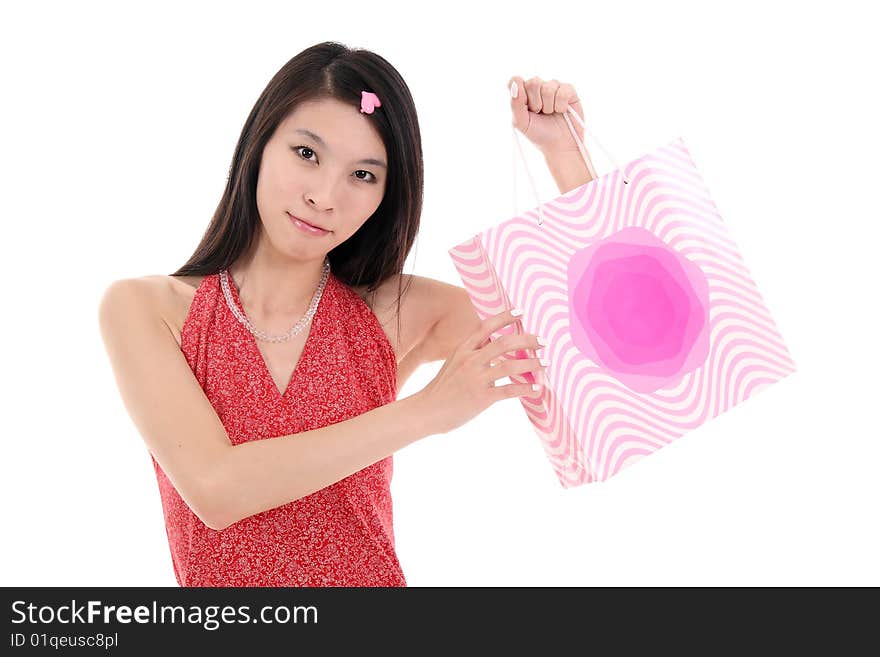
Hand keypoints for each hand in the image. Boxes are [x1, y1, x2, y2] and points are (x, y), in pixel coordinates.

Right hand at [415, 309, 545, 434]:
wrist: (426, 411)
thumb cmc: (441, 389)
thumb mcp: (453, 364)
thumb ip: (472, 355)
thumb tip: (495, 350)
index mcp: (463, 349)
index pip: (486, 326)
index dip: (505, 317)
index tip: (521, 311)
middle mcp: (471, 360)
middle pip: (505, 343)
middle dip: (528, 340)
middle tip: (544, 341)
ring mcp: (476, 379)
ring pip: (511, 365)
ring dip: (532, 364)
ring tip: (546, 364)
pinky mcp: (482, 397)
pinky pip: (509, 390)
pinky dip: (525, 388)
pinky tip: (536, 388)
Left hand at [507, 75, 585, 156]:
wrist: (559, 145)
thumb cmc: (539, 134)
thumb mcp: (521, 122)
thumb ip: (515, 103)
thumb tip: (515, 81)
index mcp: (523, 92)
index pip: (515, 80)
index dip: (520, 94)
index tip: (526, 108)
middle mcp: (538, 87)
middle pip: (533, 82)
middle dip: (536, 103)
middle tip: (539, 113)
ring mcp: (554, 87)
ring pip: (548, 88)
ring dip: (549, 106)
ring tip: (550, 114)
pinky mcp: (569, 90)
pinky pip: (562, 92)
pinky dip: (561, 106)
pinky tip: (561, 111)